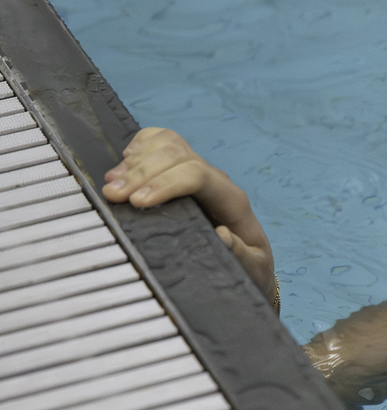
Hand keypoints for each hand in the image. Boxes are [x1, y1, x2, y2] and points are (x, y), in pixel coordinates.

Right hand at [103, 127, 277, 309]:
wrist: (248, 258)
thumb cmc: (248, 264)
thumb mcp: (252, 268)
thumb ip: (242, 255)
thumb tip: (223, 234)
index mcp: (232, 201)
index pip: (197, 175)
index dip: (165, 183)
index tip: (137, 203)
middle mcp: (216, 180)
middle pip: (177, 156)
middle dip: (141, 173)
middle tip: (112, 195)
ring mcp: (200, 171)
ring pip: (168, 144)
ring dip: (135, 161)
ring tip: (111, 184)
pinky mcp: (184, 170)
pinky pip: (163, 141)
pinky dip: (140, 146)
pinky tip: (123, 163)